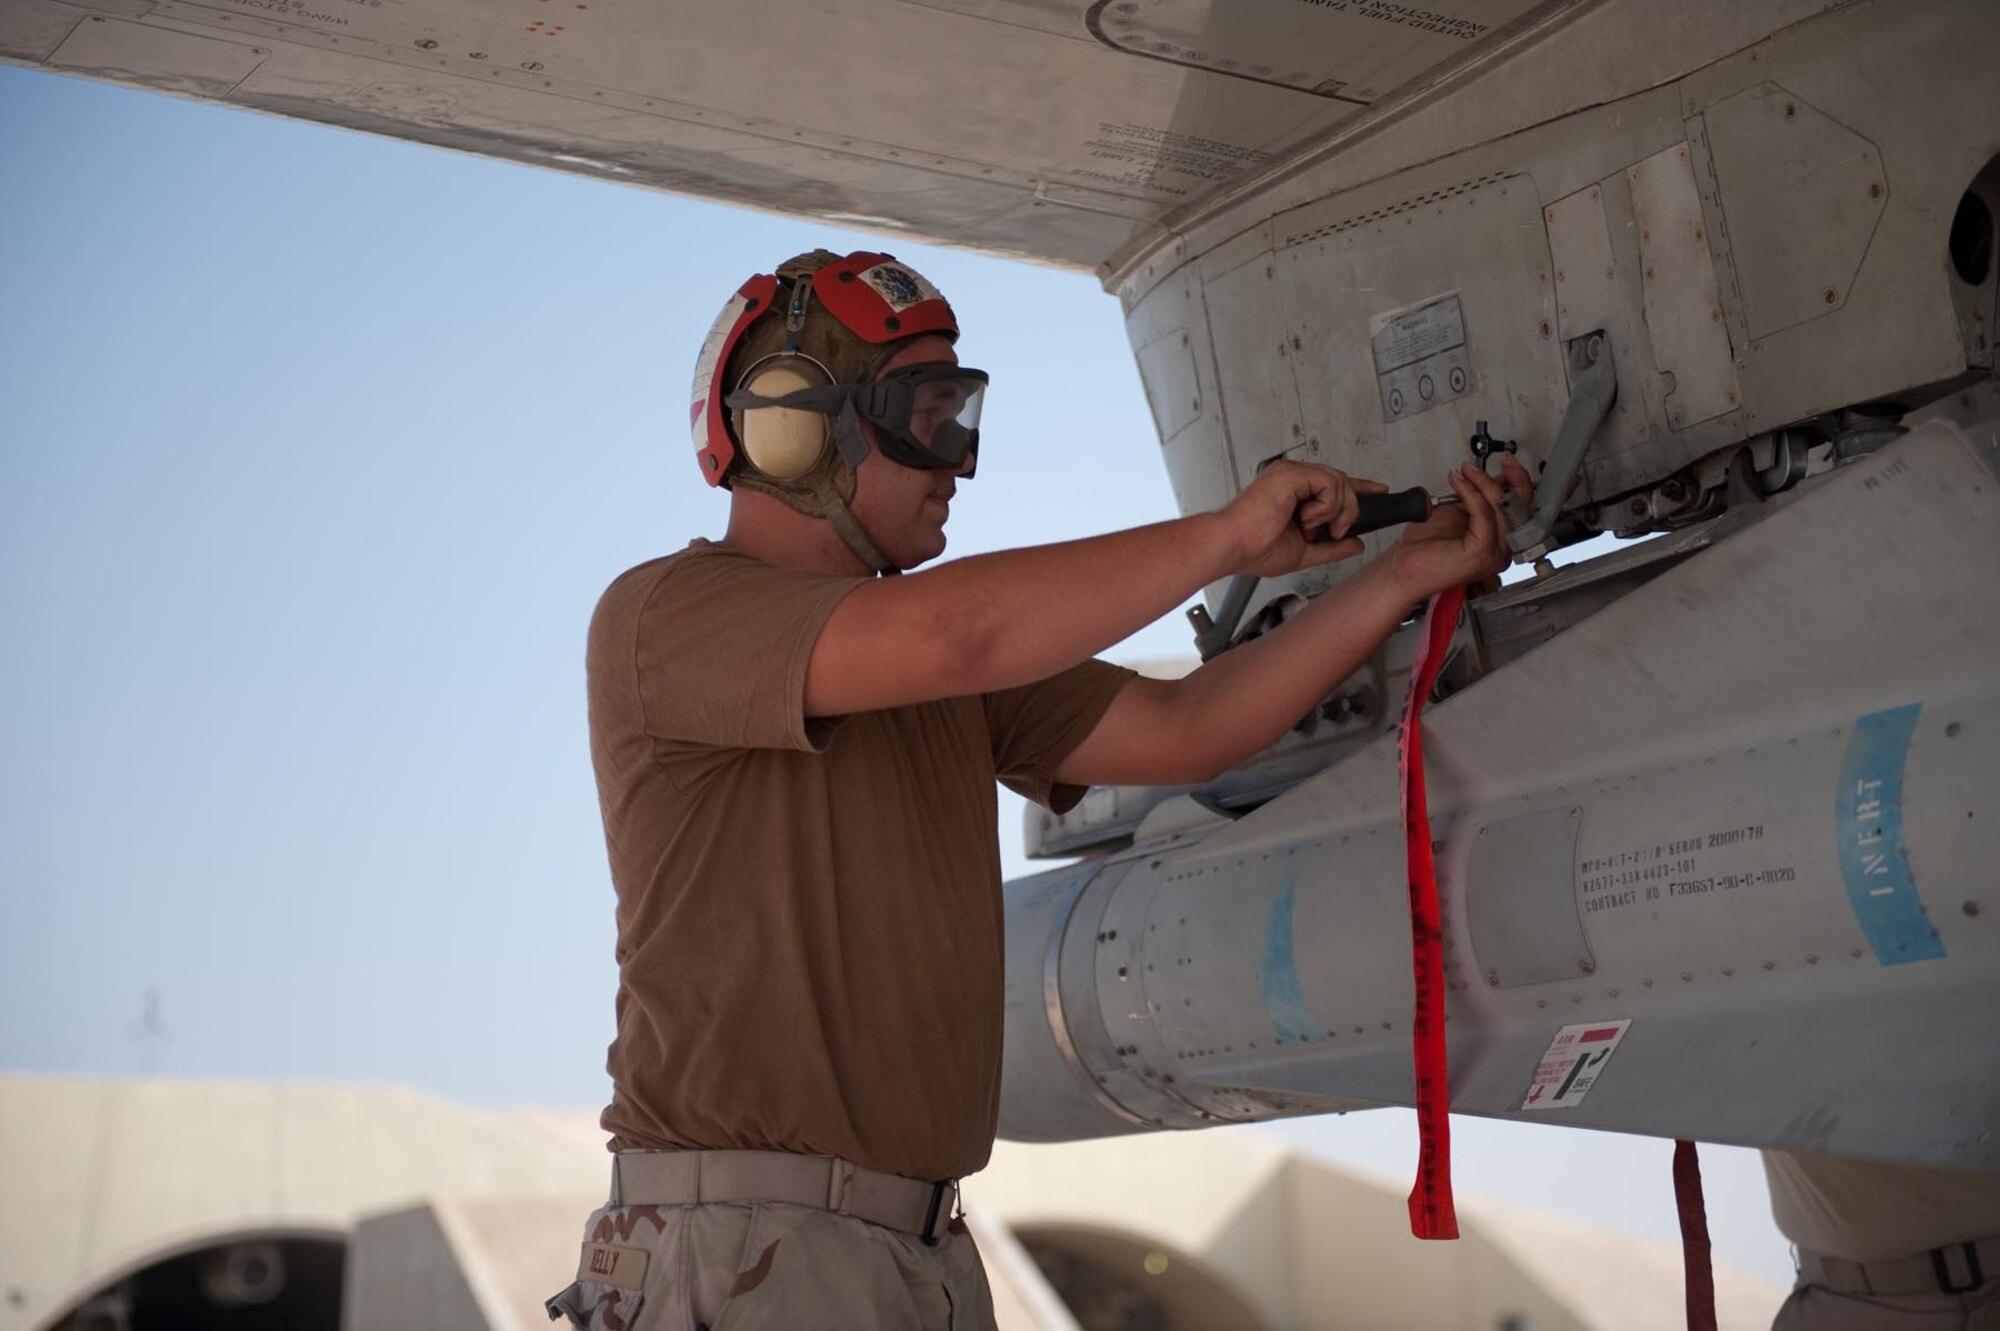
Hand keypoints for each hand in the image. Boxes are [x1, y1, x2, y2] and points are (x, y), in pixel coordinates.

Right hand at [1222, 460, 1387, 578]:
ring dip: (1336, 510)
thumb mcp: (1303, 552)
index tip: (1379, 492)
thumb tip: (1356, 543)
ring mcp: (1291, 474)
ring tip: (1315, 527)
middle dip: (1349, 509)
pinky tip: (1307, 518)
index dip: (1359, 488)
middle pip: (1341, 481)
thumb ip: (1331, 547)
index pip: (1333, 484)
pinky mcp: (1291, 474)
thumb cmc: (1254, 548)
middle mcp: (1292, 479)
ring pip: (1338, 481)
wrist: (1233, 547)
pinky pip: (1329, 482)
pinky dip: (1326, 505)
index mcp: (1293, 493)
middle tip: (1336, 530)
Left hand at [1383, 457, 1533, 599]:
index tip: (1508, 464)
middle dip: (1514, 479)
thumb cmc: (1424, 547)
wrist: (1403, 567)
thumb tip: (1488, 478)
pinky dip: (1471, 494)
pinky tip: (1459, 483)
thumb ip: (1477, 500)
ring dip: (1484, 483)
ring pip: (1502, 509)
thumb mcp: (1457, 513)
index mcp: (1499, 542)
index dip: (1518, 483)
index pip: (1521, 509)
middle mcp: (1501, 550)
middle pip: (1520, 508)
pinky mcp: (1481, 552)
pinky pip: (1484, 515)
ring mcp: (1494, 553)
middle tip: (1504, 461)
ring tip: (1466, 471)